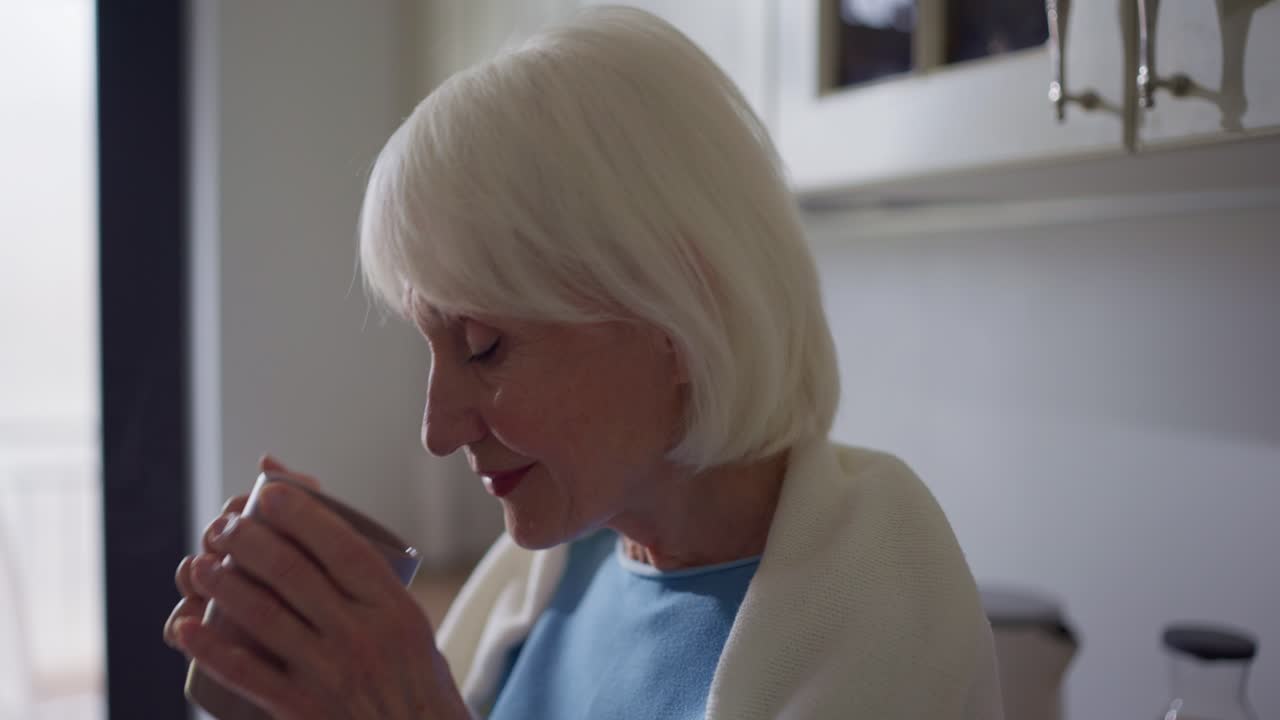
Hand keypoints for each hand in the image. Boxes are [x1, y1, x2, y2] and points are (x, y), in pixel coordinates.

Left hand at [164, 456, 469, 719]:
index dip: (302, 515)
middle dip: (249, 541)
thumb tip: (321, 521)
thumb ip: (371, 581)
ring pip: (264, 617)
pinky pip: (247, 675)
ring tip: (198, 564)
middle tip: (223, 526)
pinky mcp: (303, 710)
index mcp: (393, 608)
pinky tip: (185, 627)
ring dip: (222, 584)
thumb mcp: (409, 620)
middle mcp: (362, 636)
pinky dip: (210, 650)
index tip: (267, 492)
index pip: (344, 548)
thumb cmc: (413, 678)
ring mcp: (330, 674)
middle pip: (294, 575)